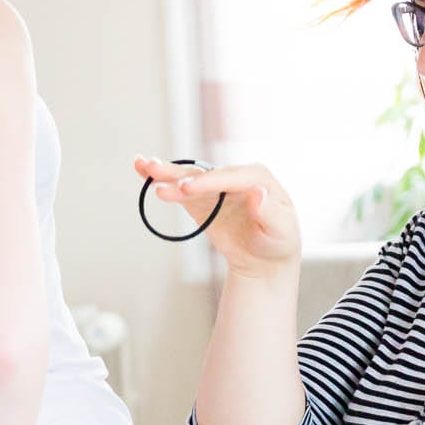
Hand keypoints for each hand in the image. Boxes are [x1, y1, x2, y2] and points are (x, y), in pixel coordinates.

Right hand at [134, 155, 300, 277]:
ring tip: (143, 166)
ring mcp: (216, 188)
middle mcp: (234, 177)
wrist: (264, 258)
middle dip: (180, 174)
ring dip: (165, 173)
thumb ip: (269, 212)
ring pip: (189, 178)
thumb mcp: (281, 229)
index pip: (231, 176)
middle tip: (157, 172)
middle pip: (205, 173)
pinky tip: (143, 173)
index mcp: (258, 178)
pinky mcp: (201, 200)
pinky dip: (163, 183)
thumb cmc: (278, 241)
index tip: (187, 189)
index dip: (208, 181)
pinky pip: (180, 191)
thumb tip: (257, 193)